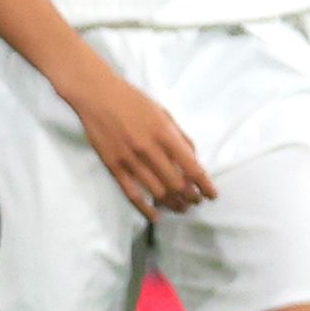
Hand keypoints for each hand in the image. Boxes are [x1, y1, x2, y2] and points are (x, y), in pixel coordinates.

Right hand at [57, 65, 215, 216]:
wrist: (97, 95)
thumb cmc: (134, 101)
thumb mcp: (164, 114)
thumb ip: (180, 137)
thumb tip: (193, 160)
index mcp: (165, 134)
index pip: (192, 168)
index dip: (205, 185)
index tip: (212, 195)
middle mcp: (149, 149)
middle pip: (176, 185)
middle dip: (190, 198)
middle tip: (195, 202)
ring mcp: (130, 159)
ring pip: (157, 192)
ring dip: (173, 204)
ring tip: (180, 208)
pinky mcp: (113, 166)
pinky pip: (131, 193)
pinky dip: (145, 208)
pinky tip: (155, 216)